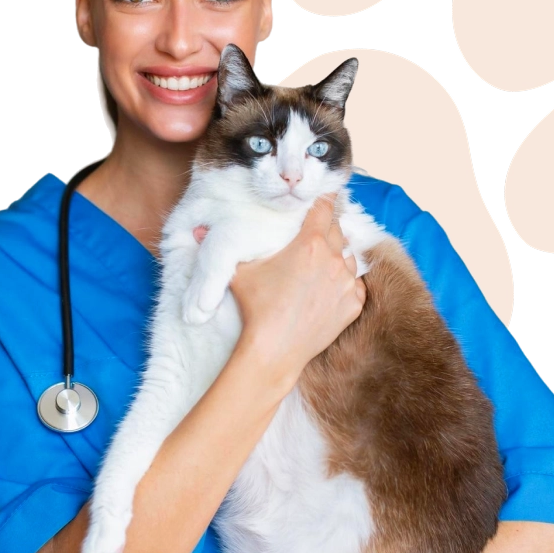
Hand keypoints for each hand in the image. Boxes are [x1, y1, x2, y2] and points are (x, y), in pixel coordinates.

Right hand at [195, 194, 366, 388]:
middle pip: (338, 230)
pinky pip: (355, 284)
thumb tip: (198, 229)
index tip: (319, 202)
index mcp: (310, 243)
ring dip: (337, 256)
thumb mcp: (240, 272)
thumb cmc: (256, 308)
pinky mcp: (354, 304)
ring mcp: (347, 282)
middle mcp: (333, 259)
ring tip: (317, 266)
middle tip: (312, 236)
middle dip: (326, 229)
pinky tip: (327, 289)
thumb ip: (228, 247)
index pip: (324, 208)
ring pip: (348, 257)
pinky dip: (345, 283)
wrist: (274, 351)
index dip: (322, 202)